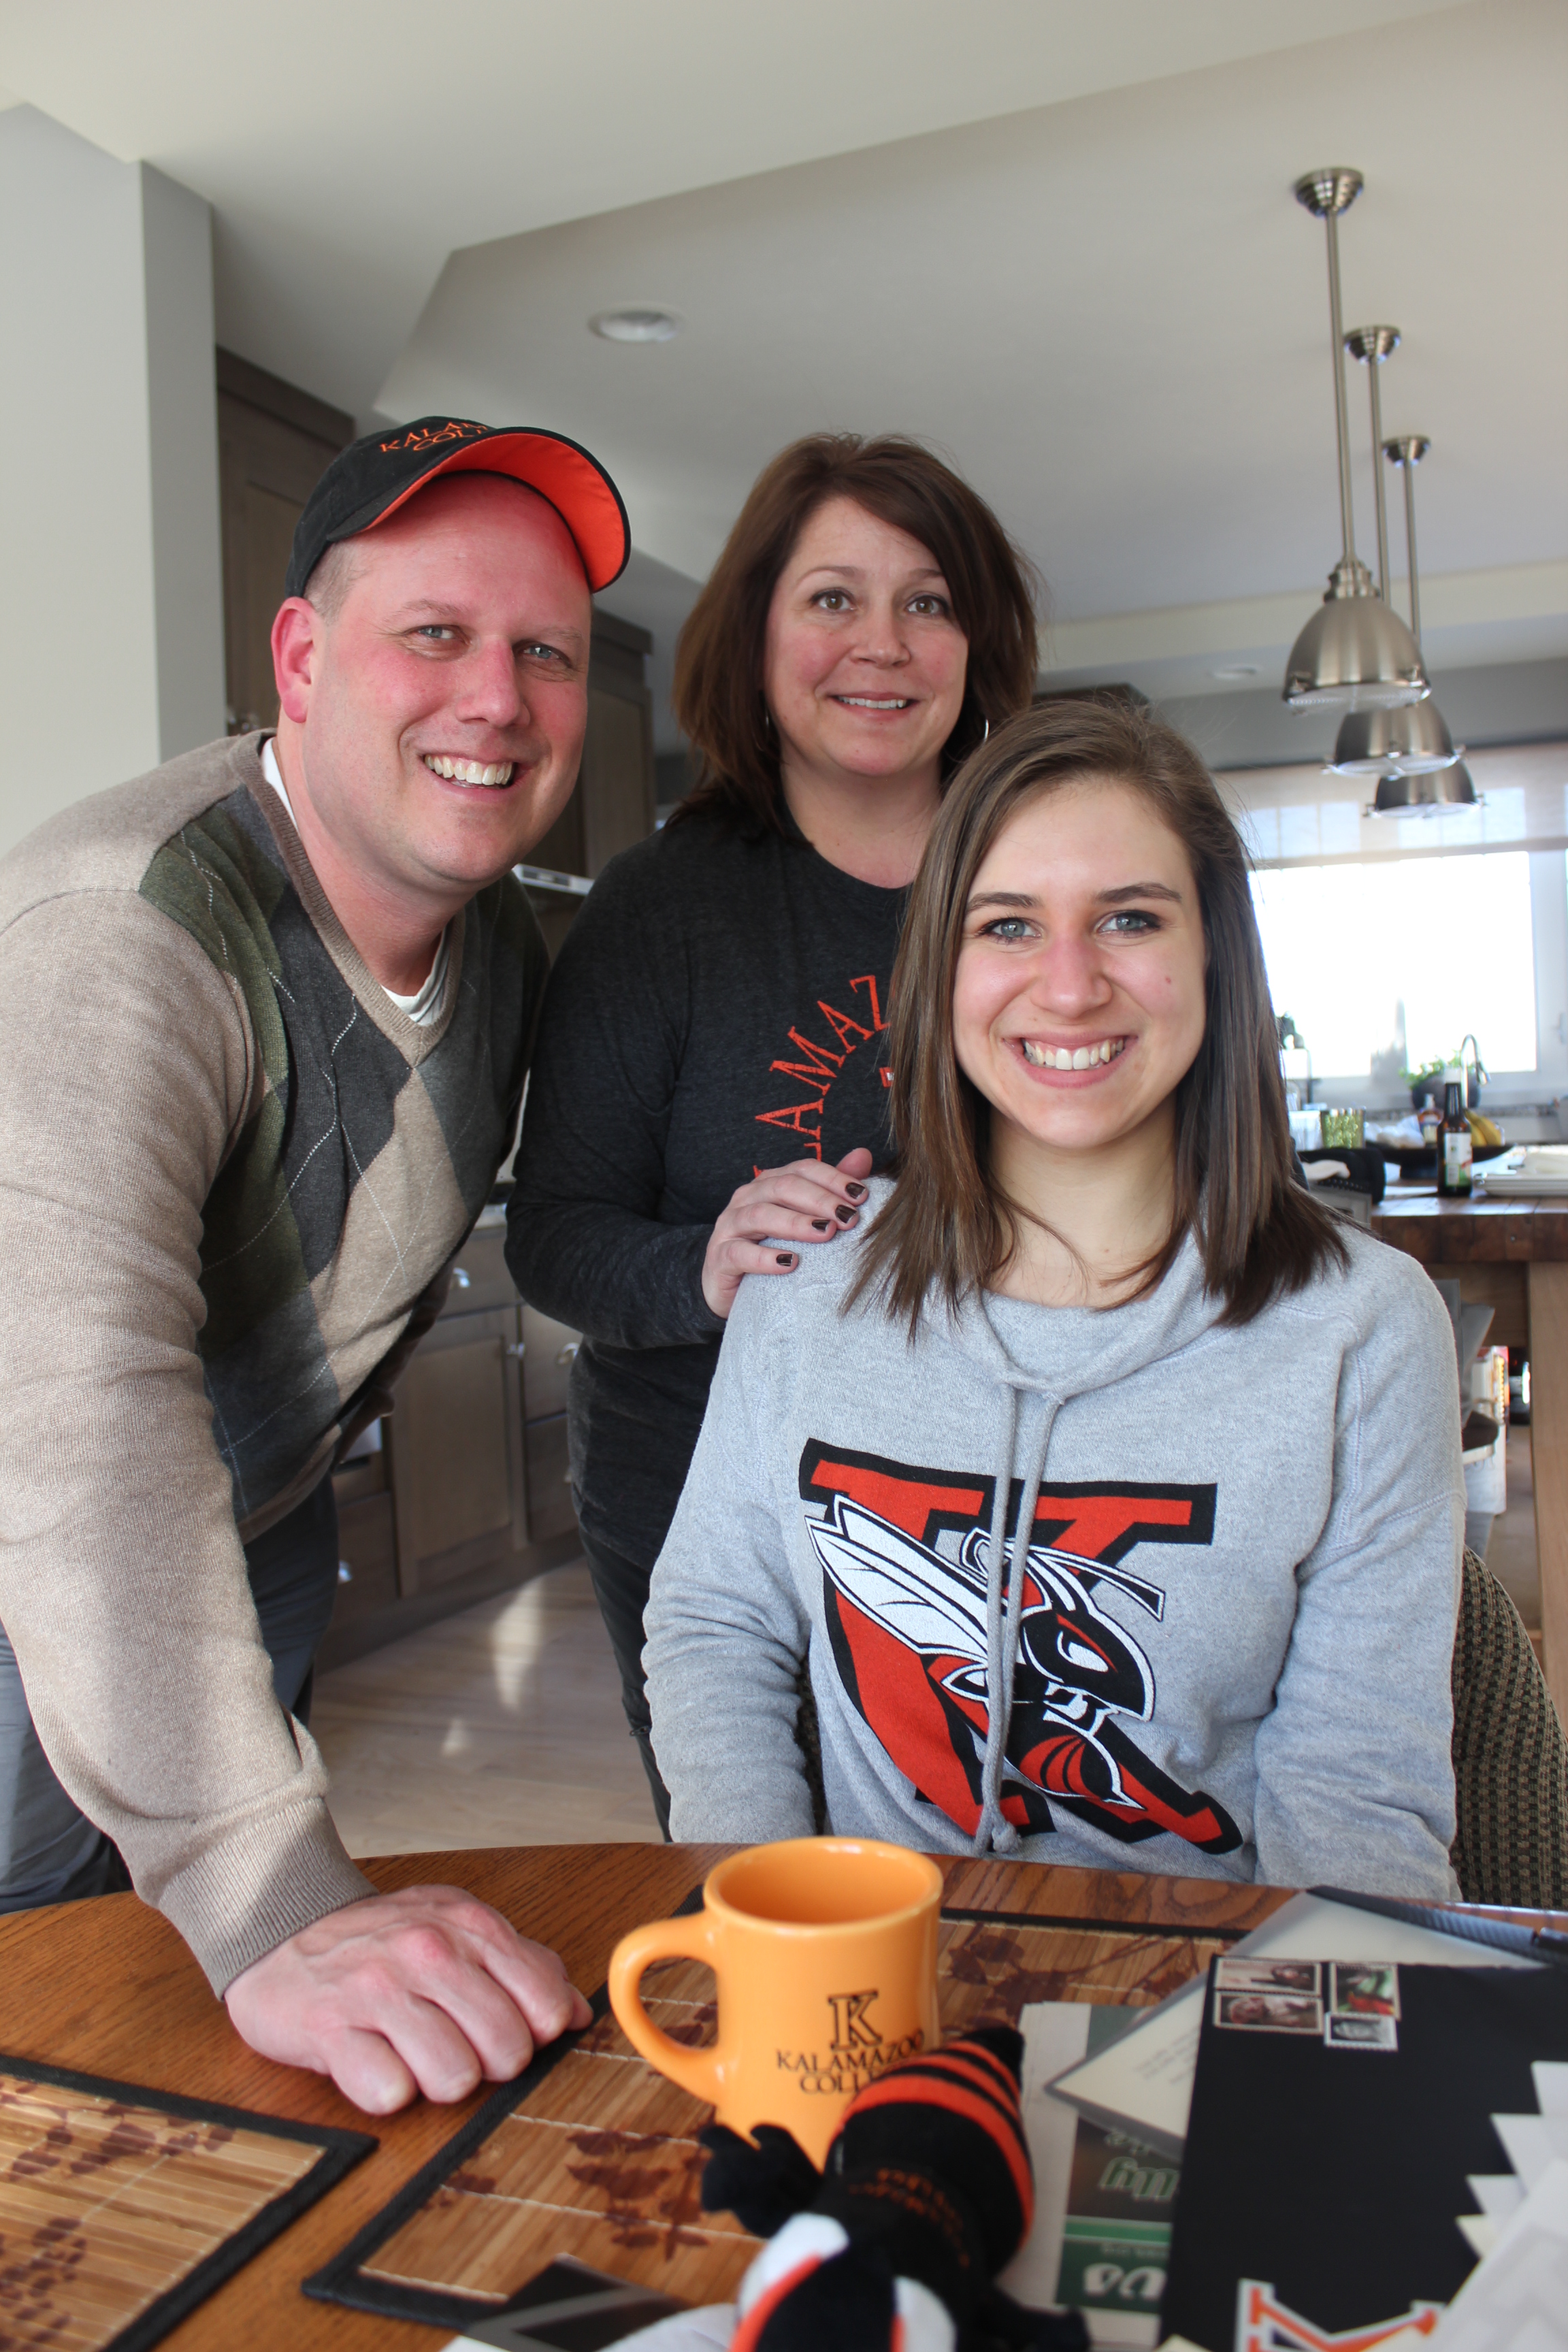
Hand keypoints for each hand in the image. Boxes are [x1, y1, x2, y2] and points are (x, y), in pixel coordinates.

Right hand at [223, 1884, 592, 2114]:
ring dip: (435, 2081)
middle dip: (486, 2065)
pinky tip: (372, 2060)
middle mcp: (428, 1951)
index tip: (503, 2032)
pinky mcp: (331, 2029)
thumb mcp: (457, 1929)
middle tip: (450, 2045)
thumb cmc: (380, 1941)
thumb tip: (576, 2016)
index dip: (531, 2035)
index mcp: (470, 1926)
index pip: (545, 2006)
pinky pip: (389, 2092)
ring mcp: (378, 1988)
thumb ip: (523, 1966)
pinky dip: (385, 2089)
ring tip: (410, 2054)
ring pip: (454, 2078)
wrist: (282, 1931)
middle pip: (506, 2051)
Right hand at [701, 1147, 873, 1319]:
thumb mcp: (803, 1219)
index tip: (862, 1196)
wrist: (732, 1287)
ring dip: (797, 1223)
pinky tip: (790, 1263)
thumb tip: (863, 1156)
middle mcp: (747, 1198)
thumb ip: (830, 1189)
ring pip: (761, 1215)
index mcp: (768, 1184)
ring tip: (826, 1233)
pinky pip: (740, 1253)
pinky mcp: (720, 1257)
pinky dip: (765, 1258)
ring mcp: (730, 1226)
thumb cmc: (772, 1248)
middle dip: (820, 1200)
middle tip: (848, 1217)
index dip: (832, 1178)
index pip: (802, 1169)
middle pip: (784, 1187)